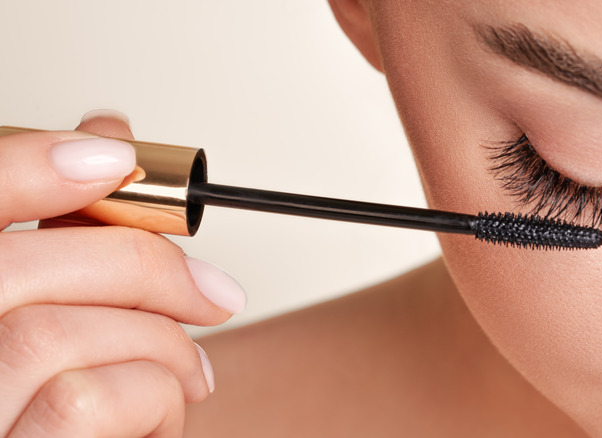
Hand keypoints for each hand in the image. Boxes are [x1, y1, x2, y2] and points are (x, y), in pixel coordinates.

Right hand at [0, 110, 245, 436]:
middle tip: (216, 294)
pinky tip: (165, 416)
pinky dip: (155, 400)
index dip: (24, 164)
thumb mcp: (74, 317)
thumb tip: (105, 141)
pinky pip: (86, 402)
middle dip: (147, 266)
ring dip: (160, 347)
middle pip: (26, 269)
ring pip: (61, 333)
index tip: (112, 150)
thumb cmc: (75, 409)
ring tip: (189, 375)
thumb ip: (75, 238)